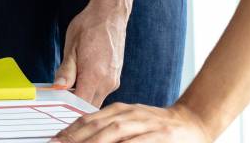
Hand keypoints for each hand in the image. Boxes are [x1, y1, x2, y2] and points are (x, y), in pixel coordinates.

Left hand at [52, 102, 214, 142]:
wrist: (193, 121)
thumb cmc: (157, 125)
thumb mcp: (130, 121)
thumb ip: (109, 127)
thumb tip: (81, 137)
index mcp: (120, 110)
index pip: (89, 120)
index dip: (71, 131)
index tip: (56, 140)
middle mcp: (131, 114)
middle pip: (98, 126)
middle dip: (77, 138)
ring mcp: (147, 124)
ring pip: (115, 132)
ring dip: (95, 142)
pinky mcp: (162, 135)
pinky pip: (139, 142)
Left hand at [53, 0, 135, 107]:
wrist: (110, 13)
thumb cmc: (89, 26)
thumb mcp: (71, 47)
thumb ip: (66, 71)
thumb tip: (58, 88)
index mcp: (95, 75)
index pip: (81, 104)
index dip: (68, 107)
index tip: (56, 103)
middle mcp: (108, 81)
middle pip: (89, 105)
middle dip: (74, 104)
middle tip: (59, 95)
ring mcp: (114, 80)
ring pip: (96, 99)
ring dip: (83, 96)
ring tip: (68, 84)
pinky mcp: (116, 76)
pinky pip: (101, 91)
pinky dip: (90, 89)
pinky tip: (80, 78)